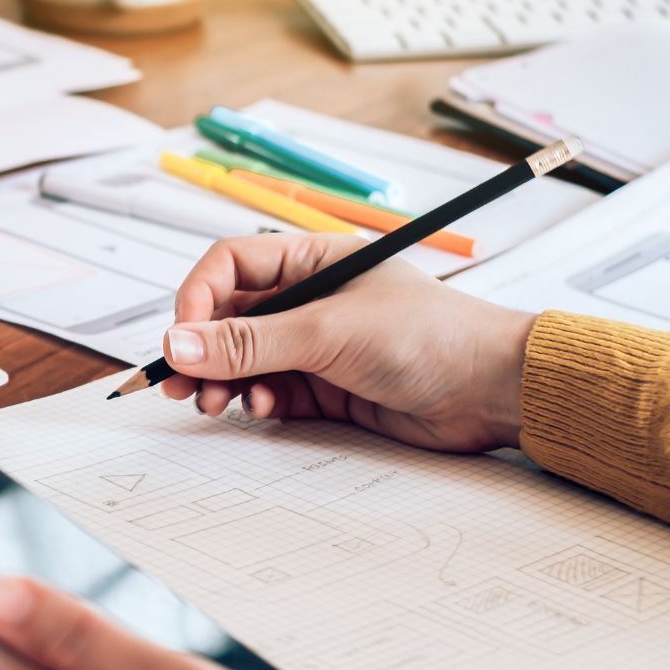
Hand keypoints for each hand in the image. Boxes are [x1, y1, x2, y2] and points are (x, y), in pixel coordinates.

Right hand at [159, 233, 536, 451]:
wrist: (490, 391)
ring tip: (216, 403)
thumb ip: (249, 343)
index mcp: (311, 260)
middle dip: (201, 349)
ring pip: (241, 358)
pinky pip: (266, 390)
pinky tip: (260, 409)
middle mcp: (307, 299)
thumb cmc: (430, 337)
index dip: (198, 298)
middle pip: (228, 317)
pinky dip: (252, 401)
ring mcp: (313, 344)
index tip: (183, 336)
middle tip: (180, 383)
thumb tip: (179, 345)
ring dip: (221, 380)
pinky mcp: (322, 386)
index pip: (229, 266)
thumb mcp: (328, 332)